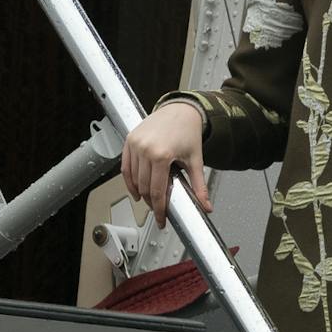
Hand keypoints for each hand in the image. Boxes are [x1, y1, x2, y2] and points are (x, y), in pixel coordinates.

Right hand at [120, 100, 209, 224]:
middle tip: (158, 210)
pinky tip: (136, 188)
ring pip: (133, 179)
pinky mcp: (129, 141)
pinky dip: (129, 180)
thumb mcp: (196, 160)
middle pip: (144, 187)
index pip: (157, 191)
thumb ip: (199, 186)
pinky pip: (125, 167)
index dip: (159, 209)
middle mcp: (145, 150)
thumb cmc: (188, 132)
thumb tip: (206, 205)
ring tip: (149, 199)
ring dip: (139, 192)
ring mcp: (134, 145)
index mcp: (161, 155)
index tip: (161, 220)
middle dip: (150, 202)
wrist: (180, 111)